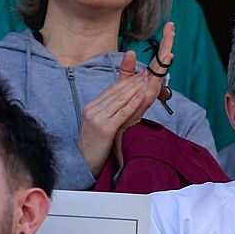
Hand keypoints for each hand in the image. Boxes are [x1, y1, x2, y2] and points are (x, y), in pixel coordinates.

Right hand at [77, 22, 176, 176]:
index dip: (129, 80)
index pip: (113, 90)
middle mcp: (93, 108)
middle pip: (117, 92)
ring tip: (149, 78)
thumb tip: (128, 102)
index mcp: (93, 106)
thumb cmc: (97, 144)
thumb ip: (114, 112)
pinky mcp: (104, 128)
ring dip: (136, 88)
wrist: (84, 162)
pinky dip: (133, 103)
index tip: (143, 72)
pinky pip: (121, 113)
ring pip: (120, 99)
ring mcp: (97, 118)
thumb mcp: (104, 124)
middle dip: (135, 81)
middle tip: (150, 70)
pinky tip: (143, 94)